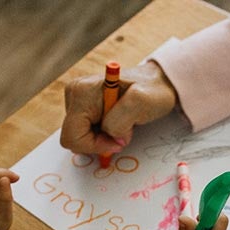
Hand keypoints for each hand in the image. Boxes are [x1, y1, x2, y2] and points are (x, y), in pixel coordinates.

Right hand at [61, 61, 176, 155]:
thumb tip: (110, 137)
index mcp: (82, 91)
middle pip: (73, 138)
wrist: (156, 84)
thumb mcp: (141, 103)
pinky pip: (84, 133)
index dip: (95, 145)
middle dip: (98, 142)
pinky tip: (115, 123)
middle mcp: (74, 93)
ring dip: (101, 138)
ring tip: (121, 124)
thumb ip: (120, 121)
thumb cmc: (152, 91)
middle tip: (122, 133)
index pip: (73, 135)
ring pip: (78, 137)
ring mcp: (76, 100)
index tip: (118, 140)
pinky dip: (101, 135)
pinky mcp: (81, 107)